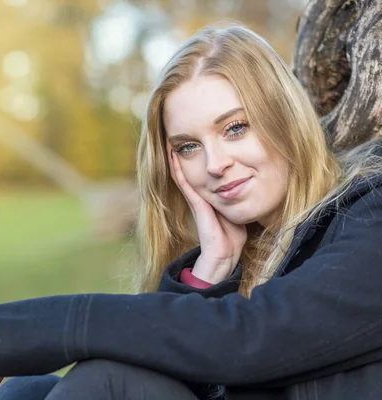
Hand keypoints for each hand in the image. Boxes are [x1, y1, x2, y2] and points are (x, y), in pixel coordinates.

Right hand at [168, 147, 246, 282]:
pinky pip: (184, 181)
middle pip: (189, 169)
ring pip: (182, 173)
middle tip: (176, 134)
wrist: (224, 255)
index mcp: (209, 196)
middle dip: (184, 152)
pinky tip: (173, 155)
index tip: (195, 139)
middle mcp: (200, 196)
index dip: (196, 156)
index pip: (200, 172)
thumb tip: (249, 182)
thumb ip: (238, 197)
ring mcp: (196, 199)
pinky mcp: (195, 203)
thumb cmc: (233, 236)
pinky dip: (177, 168)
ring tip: (170, 139)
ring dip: (175, 157)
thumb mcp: (237, 210)